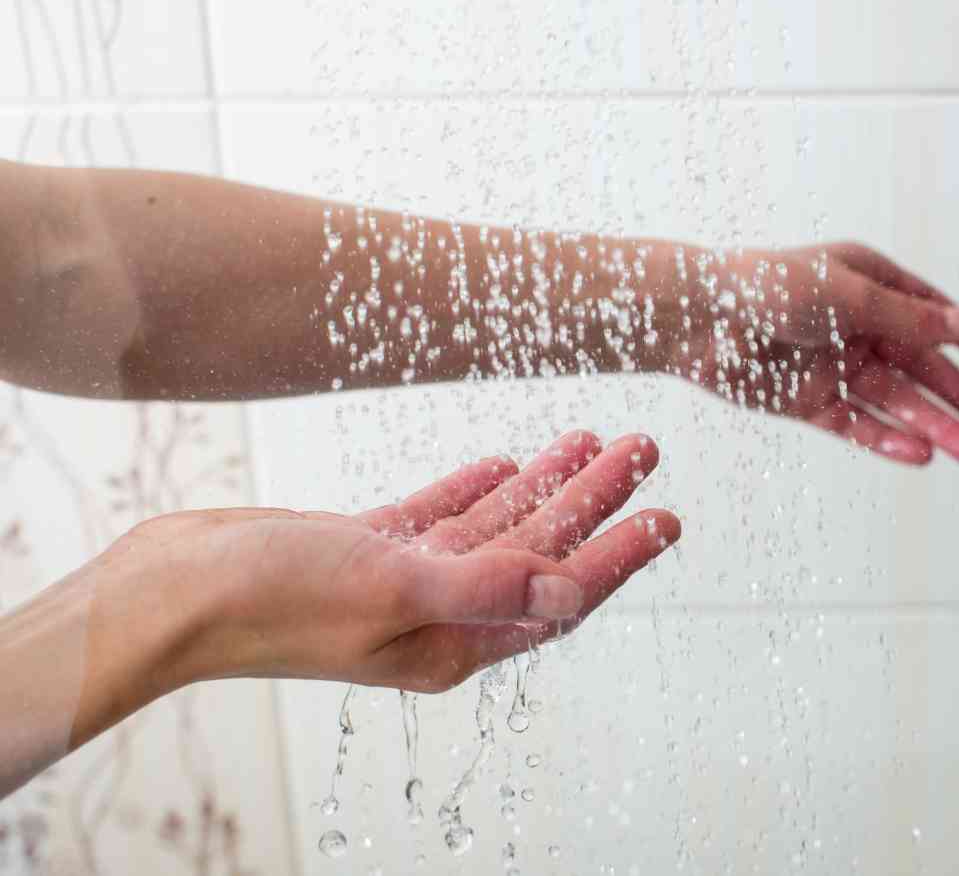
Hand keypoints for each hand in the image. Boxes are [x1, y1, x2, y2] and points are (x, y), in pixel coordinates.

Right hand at [75, 431, 676, 741]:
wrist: (169, 593)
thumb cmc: (269, 602)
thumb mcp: (388, 590)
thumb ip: (483, 586)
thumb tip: (568, 590)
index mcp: (457, 639)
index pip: (561, 592)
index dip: (620, 554)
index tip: (669, 516)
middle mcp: (440, 613)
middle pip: (541, 549)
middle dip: (596, 500)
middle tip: (644, 448)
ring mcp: (402, 580)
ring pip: (497, 526)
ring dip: (547, 483)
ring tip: (594, 437)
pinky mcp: (365, 549)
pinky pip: (442, 515)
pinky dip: (478, 488)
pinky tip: (511, 461)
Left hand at [656, 242, 958, 465]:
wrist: (696, 319)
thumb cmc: (767, 285)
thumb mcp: (849, 295)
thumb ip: (910, 317)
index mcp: (871, 283)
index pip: (931, 315)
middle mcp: (857, 326)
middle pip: (918, 368)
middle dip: (955, 399)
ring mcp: (834, 365)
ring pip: (894, 403)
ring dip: (931, 427)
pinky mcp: (809, 401)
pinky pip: (857, 424)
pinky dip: (887, 439)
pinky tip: (919, 454)